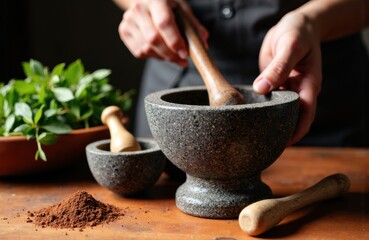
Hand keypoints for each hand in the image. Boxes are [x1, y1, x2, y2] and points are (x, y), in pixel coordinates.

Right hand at [118, 0, 207, 66]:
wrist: (148, 0)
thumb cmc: (169, 7)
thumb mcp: (183, 11)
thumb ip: (194, 28)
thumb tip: (203, 45)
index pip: (164, 23)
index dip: (175, 41)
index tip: (185, 54)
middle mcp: (139, 8)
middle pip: (153, 39)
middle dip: (170, 54)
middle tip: (182, 60)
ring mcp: (128, 19)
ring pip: (146, 48)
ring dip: (163, 57)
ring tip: (173, 56)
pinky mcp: (124, 31)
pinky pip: (140, 52)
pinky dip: (153, 56)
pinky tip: (161, 51)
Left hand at [253, 12, 321, 144]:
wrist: (294, 25)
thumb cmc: (297, 33)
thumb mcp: (290, 46)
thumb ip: (278, 68)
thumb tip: (261, 89)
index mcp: (308, 85)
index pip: (305, 115)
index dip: (296, 132)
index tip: (282, 145)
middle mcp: (298, 91)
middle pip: (292, 119)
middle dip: (281, 134)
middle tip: (262, 147)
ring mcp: (286, 90)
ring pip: (279, 113)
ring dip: (270, 124)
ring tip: (252, 138)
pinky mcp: (274, 86)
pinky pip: (268, 102)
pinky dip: (261, 110)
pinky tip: (248, 117)